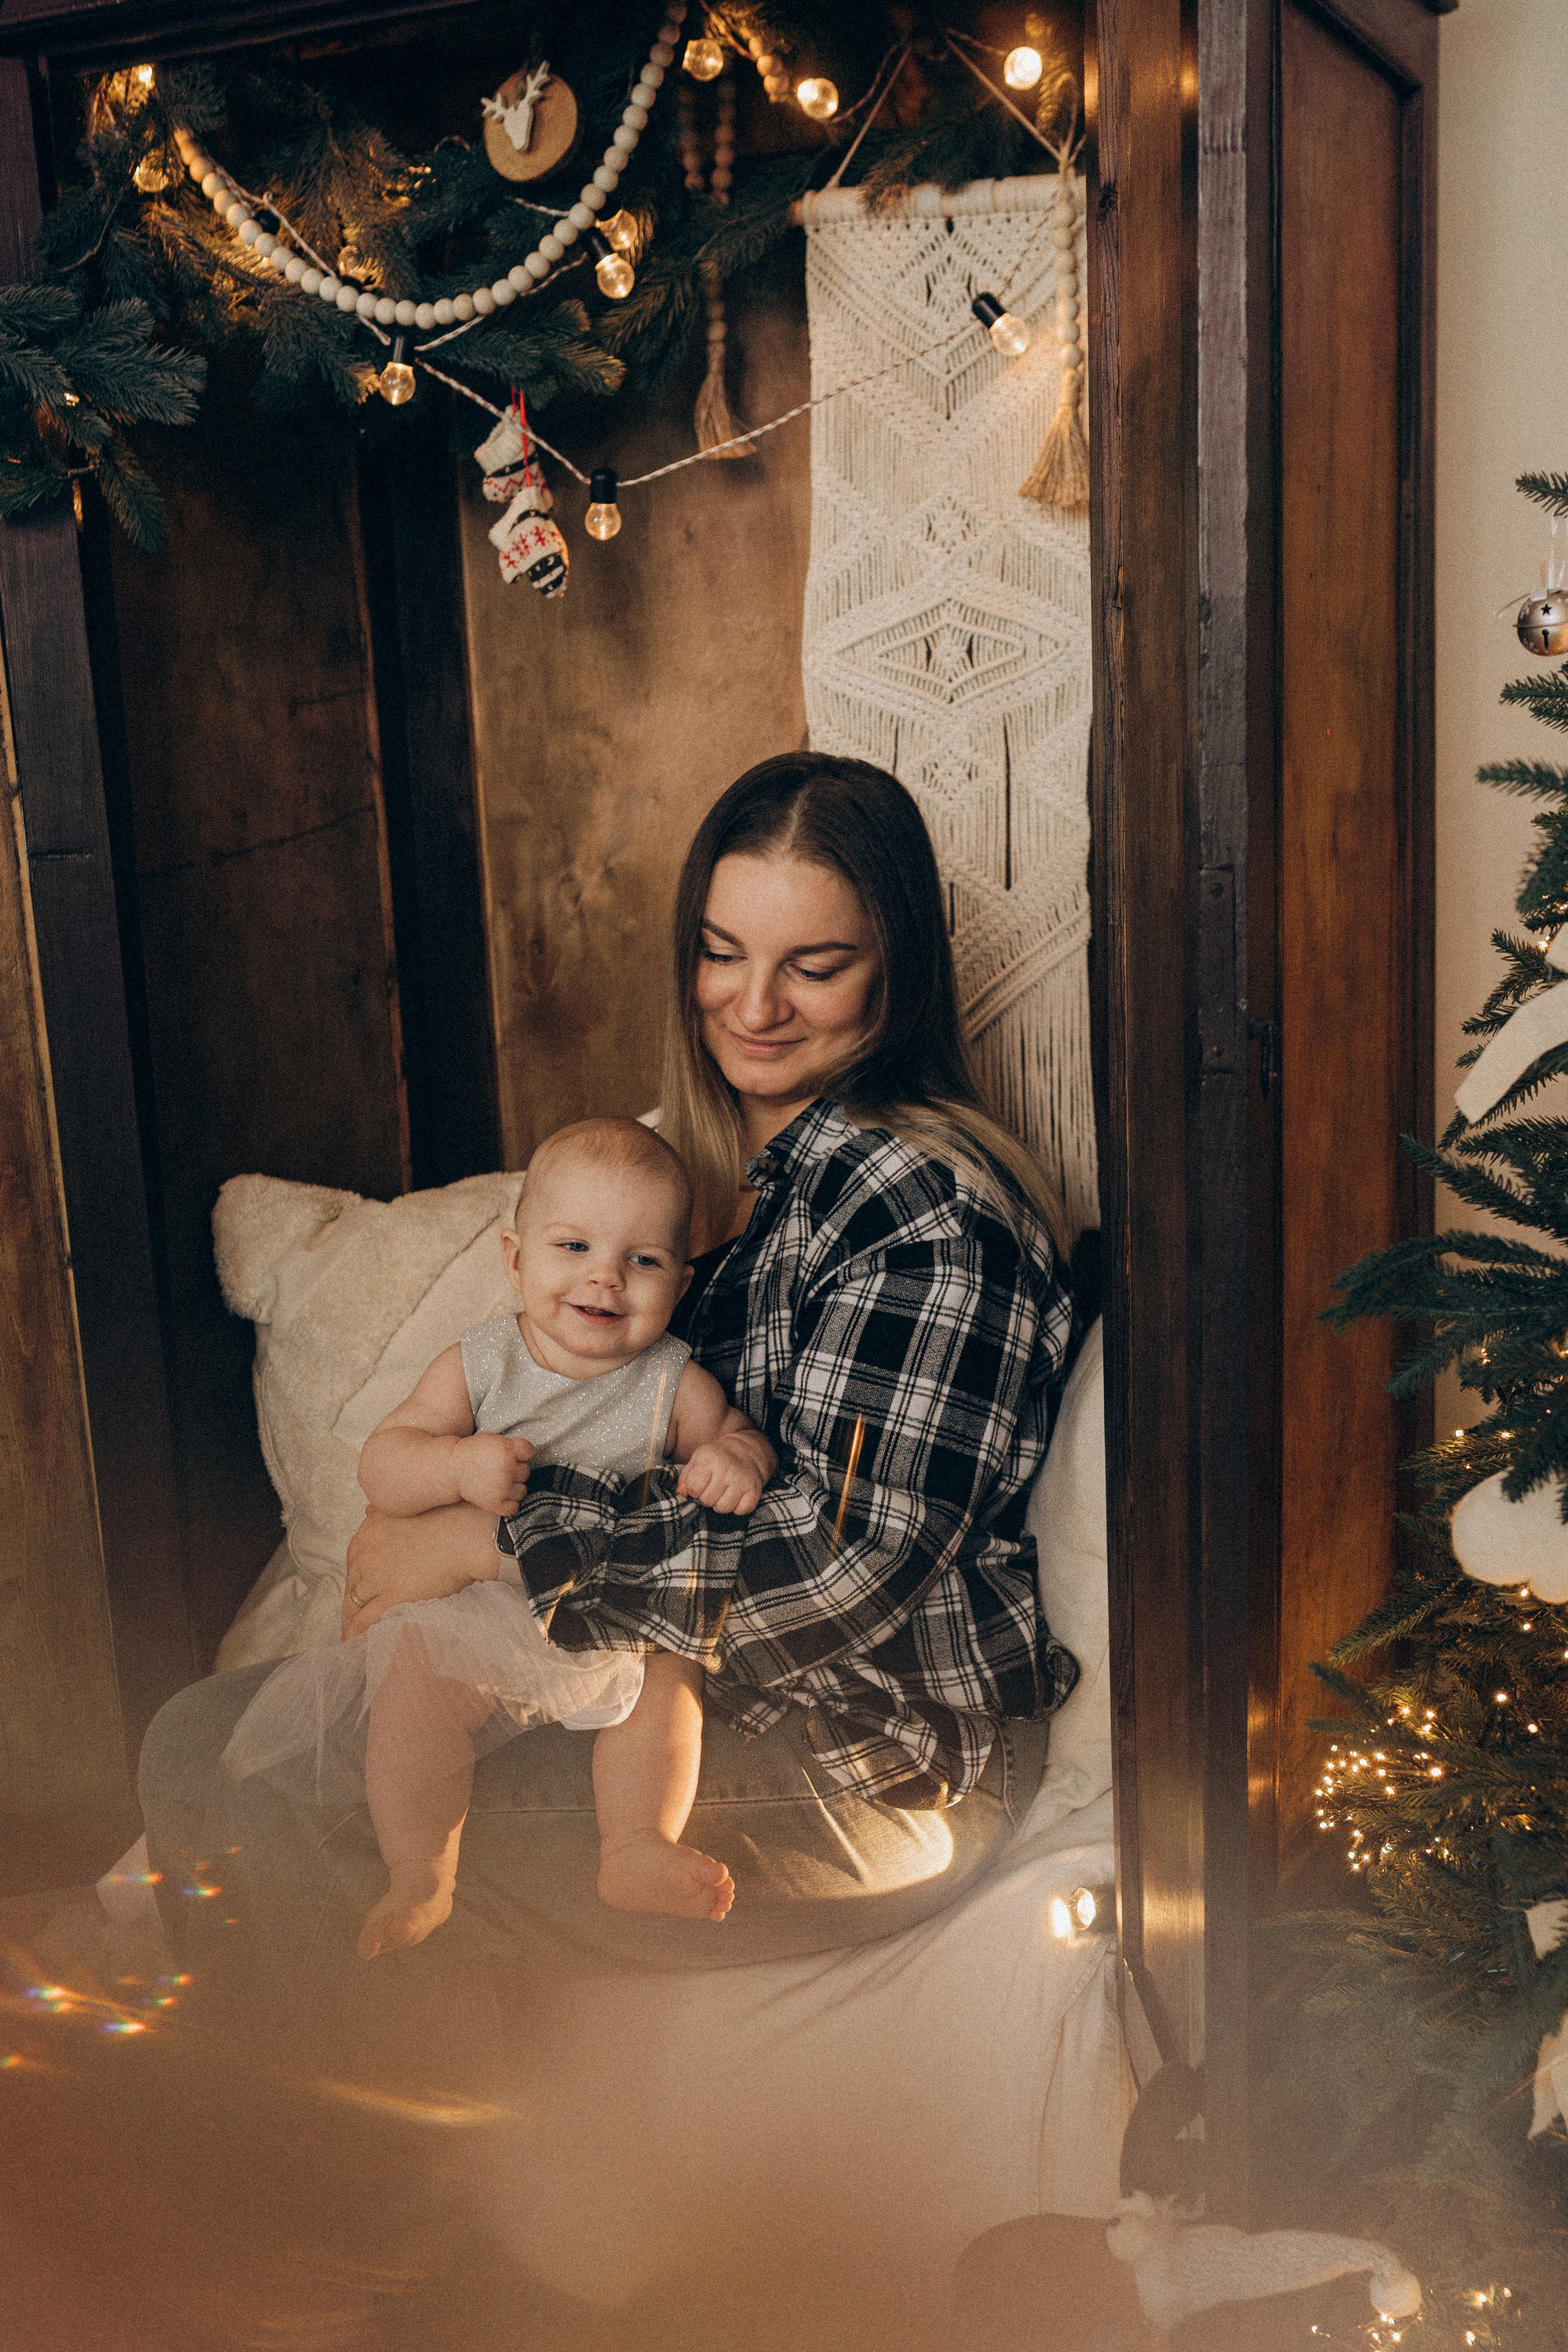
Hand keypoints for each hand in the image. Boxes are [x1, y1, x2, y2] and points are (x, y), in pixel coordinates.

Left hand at [342, 1502, 502, 1637]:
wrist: (468, 1536)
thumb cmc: (450, 1521)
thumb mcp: (408, 1509)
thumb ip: (384, 1515)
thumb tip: (367, 1512)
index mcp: (369, 1531)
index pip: (354, 1562)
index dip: (359, 1582)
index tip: (363, 1595)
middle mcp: (366, 1553)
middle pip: (352, 1585)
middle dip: (356, 1604)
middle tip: (356, 1623)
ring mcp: (375, 1577)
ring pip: (354, 1606)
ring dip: (353, 1623)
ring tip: (354, 1641)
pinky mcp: (390, 1598)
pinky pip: (364, 1624)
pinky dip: (356, 1638)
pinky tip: (356, 1648)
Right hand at [453, 1431, 532, 1514]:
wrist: (452, 1469)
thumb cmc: (474, 1453)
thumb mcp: (494, 1440)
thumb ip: (513, 1446)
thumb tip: (528, 1457)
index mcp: (507, 1449)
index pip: (530, 1452)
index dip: (521, 1454)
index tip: (511, 1455)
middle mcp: (507, 1468)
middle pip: (526, 1472)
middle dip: (515, 1471)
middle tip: (499, 1469)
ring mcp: (502, 1487)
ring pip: (522, 1490)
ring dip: (513, 1488)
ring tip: (498, 1482)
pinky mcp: (495, 1503)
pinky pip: (514, 1508)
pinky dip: (508, 1504)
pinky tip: (500, 1496)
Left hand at [677, 1434, 772, 1516]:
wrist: (746, 1452)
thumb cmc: (717, 1459)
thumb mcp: (697, 1461)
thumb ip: (685, 1479)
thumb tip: (680, 1495)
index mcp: (709, 1457)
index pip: (693, 1487)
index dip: (694, 1489)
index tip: (699, 1483)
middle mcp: (726, 1467)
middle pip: (707, 1500)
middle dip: (707, 1497)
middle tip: (713, 1487)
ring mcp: (742, 1479)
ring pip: (723, 1508)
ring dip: (721, 1504)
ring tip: (723, 1492)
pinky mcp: (755, 1490)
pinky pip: (740, 1511)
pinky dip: (737, 1507)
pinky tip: (736, 1495)